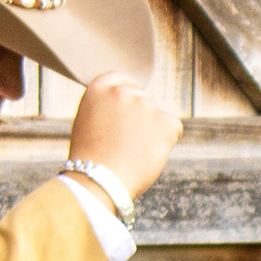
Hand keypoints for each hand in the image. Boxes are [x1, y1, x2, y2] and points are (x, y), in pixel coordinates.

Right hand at [67, 71, 179, 200]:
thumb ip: (105, 107)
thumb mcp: (87, 122)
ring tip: (133, 153)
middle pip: (142, 99)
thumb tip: (126, 107)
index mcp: (100, 87)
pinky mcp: (166, 120)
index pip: (122, 80)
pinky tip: (148, 155)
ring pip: (157, 117)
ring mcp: (146, 104)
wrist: (98, 180)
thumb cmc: (91, 159)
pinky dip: (166, 143)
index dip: (127, 94)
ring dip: (151, 132)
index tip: (128, 109)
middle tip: (126, 143)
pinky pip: (173, 129)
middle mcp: (124, 91)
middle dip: (139, 117)